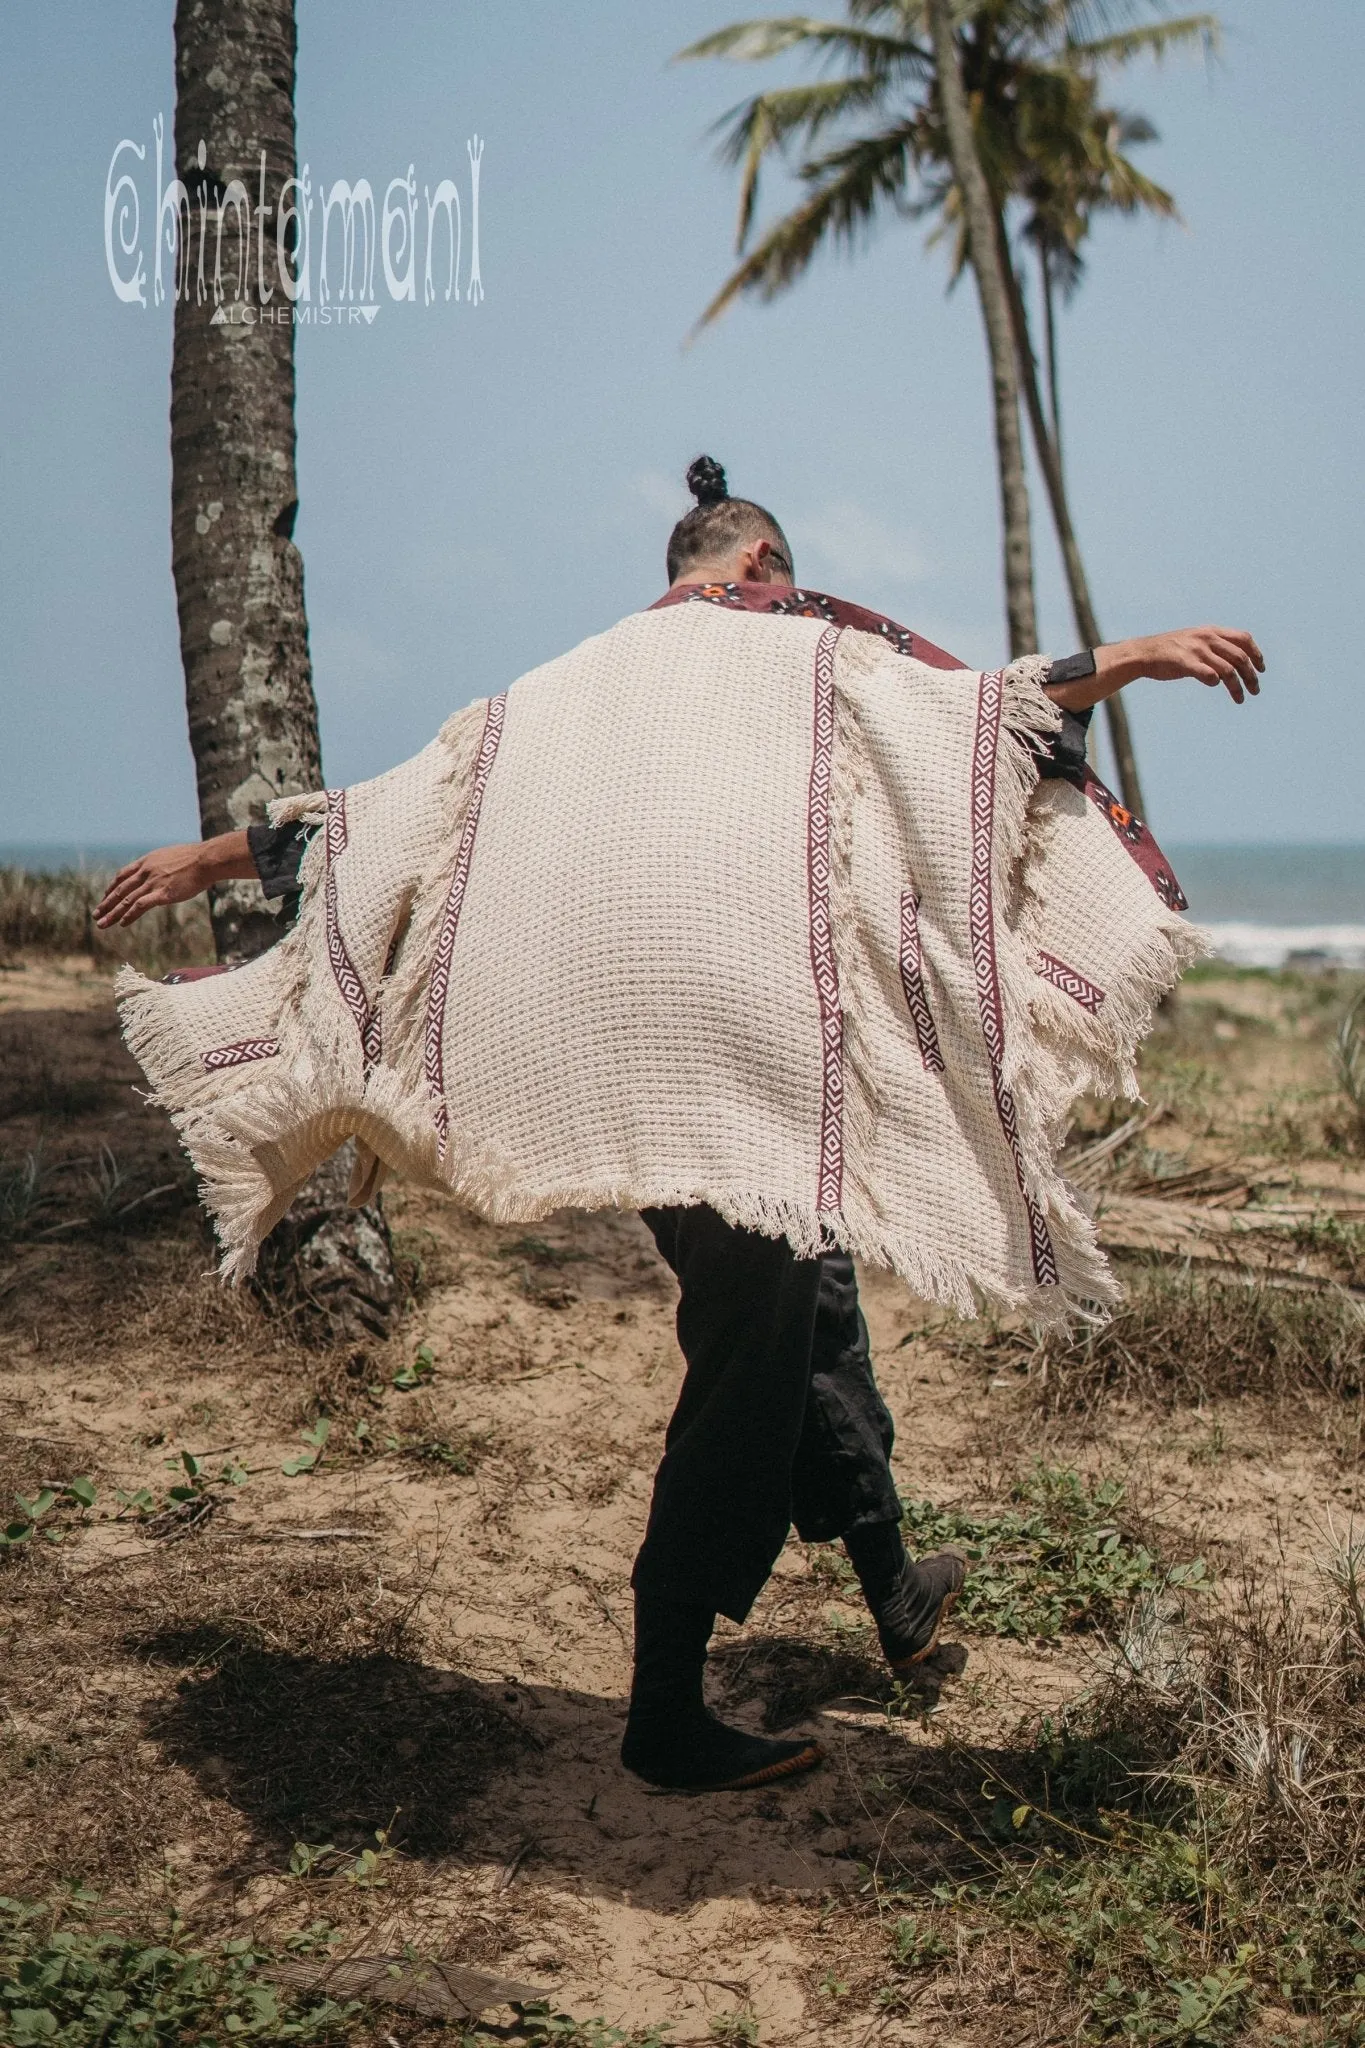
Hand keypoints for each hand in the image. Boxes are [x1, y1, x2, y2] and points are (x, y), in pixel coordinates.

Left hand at [94, 830, 253, 927]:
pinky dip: (130, 915)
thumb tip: (164, 870)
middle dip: (106, 904)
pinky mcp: (162, 893)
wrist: (206, 860)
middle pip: (120, 889)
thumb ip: (163, 865)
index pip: (123, 875)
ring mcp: (153, 882)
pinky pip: (140, 905)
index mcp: (147, 862)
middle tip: (96, 914)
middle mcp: (146, 872)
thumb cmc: (196, 858)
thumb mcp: (173, 856)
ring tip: (102, 924)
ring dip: (113, 913)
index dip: (112, 887)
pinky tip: (122, 923)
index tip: (105, 897)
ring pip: (126, 900)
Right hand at [1102, 627, 1264, 703]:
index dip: (1256, 654)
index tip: (1261, 669)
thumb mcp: (1195, 640)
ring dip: (1238, 686)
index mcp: (1212, 631)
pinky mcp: (1185, 663)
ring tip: (1241, 698)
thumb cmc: (1170, 651)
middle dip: (1251, 675)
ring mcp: (1196, 650)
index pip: (1244, 639)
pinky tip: (1215, 686)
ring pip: (1228, 670)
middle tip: (1255, 690)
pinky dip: (1216, 681)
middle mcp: (1207, 638)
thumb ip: (1214, 647)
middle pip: (1240, 657)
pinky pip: (1209, 674)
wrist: (1144, 653)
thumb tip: (1233, 662)